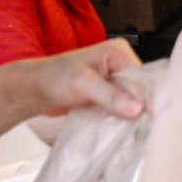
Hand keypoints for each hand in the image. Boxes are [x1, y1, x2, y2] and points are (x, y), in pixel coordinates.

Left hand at [15, 38, 143, 118]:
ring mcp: (114, 80)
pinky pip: (121, 107)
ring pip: (131, 100)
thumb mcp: (83, 84)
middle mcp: (120, 63)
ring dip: (128, 114)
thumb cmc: (53, 78)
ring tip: (130, 130)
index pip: (142, 75)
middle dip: (138, 107)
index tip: (149, 117)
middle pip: (139, 88)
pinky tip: (120, 128)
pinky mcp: (108, 95)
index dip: (146, 96)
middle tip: (141, 127)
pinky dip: (120, 118)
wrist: (32, 90)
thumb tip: (137, 109)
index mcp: (119, 51)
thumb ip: (110, 95)